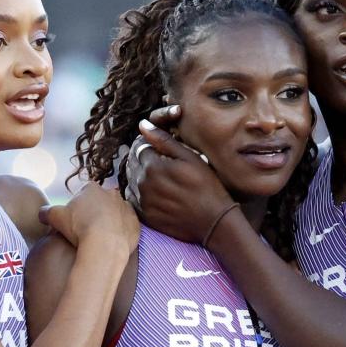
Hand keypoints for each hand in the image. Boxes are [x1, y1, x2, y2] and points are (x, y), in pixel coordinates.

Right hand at [39, 182, 139, 254]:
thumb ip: (46, 212)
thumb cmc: (79, 228)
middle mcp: (111, 193)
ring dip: (108, 222)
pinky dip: (120, 232)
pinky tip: (111, 242)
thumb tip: (41, 213)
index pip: (82, 194)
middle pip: (99, 202)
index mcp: (92, 188)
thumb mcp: (55, 217)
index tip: (74, 221)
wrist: (105, 246)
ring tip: (99, 238)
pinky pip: (126, 226)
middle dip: (93, 213)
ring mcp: (125, 207)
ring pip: (114, 213)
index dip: (76, 208)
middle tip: (85, 229)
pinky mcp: (136, 222)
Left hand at [133, 116, 235, 244]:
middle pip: (134, 164)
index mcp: (153, 166)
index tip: (162, 150)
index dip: (151, 146)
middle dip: (144, 160)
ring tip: (161, 178)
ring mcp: (143, 202)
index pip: (140, 148)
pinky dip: (140, 193)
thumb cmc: (207, 186)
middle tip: (162, 164)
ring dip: (141, 176)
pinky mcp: (146, 216)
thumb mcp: (190, 157)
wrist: (213, 222)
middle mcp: (143, 184)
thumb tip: (142, 124)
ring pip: (132, 181)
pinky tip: (156, 193)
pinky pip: (134, 199)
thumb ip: (164, 140)